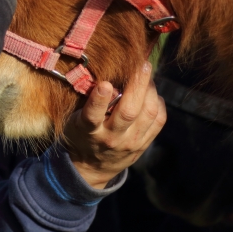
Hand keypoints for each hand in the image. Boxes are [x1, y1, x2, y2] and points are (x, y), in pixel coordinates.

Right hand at [64, 62, 165, 187]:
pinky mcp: (143, 145)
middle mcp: (111, 138)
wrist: (91, 167)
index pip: (93, 115)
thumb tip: (109, 80)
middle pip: (129, 112)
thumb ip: (88, 101)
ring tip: (146, 76)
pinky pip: (159, 121)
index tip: (104, 84)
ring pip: (149, 114)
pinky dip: (158, 103)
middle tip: (142, 64)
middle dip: (138, 85)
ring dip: (151, 91)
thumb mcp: (74, 119)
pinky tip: (152, 94)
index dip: (99, 100)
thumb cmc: (80, 133)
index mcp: (89, 131)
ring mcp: (130, 143)